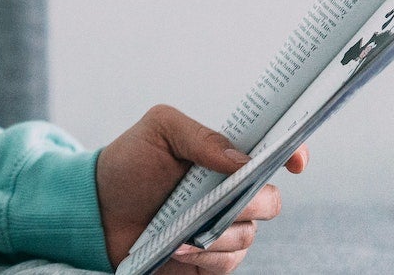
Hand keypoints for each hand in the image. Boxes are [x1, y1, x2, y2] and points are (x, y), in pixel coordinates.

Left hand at [96, 104, 308, 271]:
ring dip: (215, 231)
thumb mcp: (158, 132)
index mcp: (227, 158)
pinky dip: (203, 255)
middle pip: (269, 201)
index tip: (295, 161)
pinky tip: (177, 247)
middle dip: (247, 201)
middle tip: (216, 199)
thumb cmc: (129, 163)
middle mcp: (234, 193)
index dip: (292, 154)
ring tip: (178, 226)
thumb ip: (199, 136)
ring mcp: (226, 228)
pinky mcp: (213, 260)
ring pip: (248, 235)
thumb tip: (242, 160)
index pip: (274, 154)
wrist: (98, 208)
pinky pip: (227, 263)